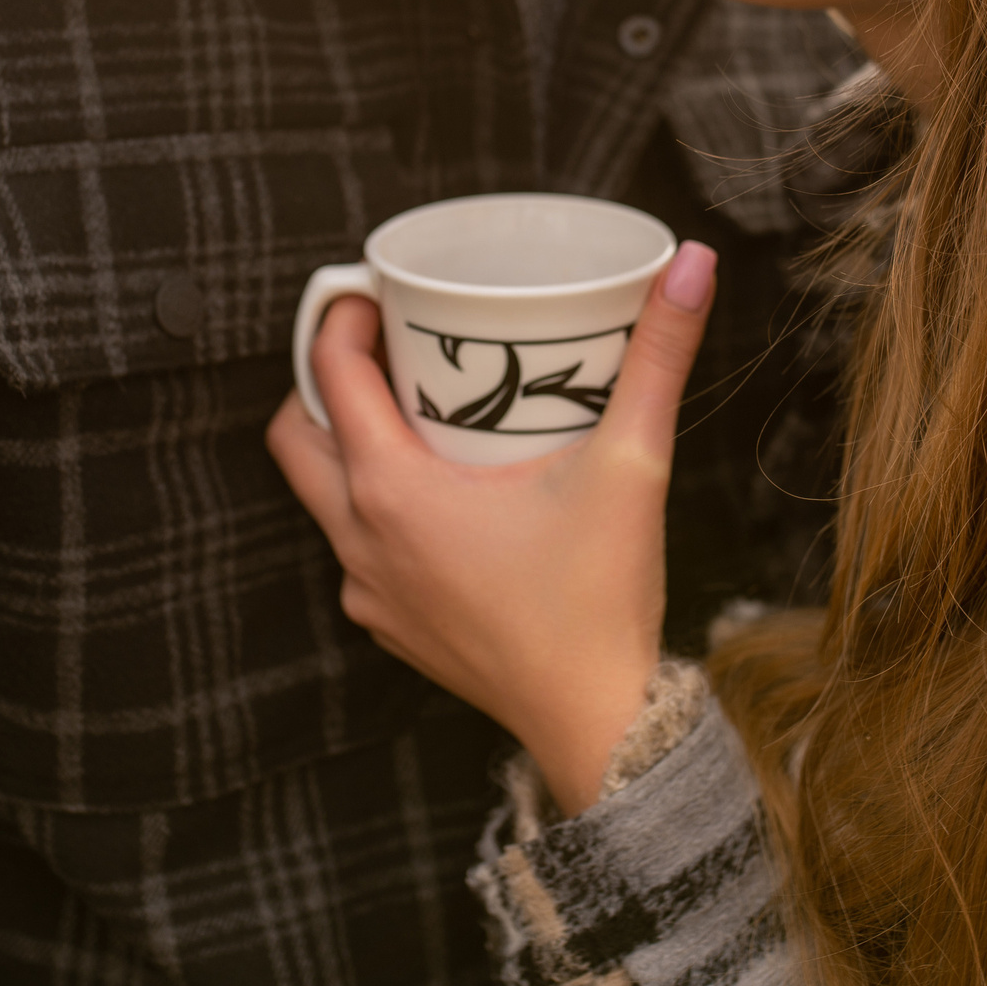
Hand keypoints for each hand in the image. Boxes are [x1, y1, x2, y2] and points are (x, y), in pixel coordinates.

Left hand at [267, 242, 717, 814]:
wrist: (598, 721)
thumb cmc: (600, 599)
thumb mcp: (631, 463)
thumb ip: (658, 358)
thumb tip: (689, 264)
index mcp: (392, 491)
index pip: (328, 375)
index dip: (341, 318)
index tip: (377, 291)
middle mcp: (360, 540)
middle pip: (296, 434)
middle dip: (326, 382)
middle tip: (388, 349)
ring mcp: (368, 590)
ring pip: (320, 495)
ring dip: (348, 446)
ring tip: (416, 411)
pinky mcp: (391, 625)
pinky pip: (355, 549)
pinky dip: (376, 508)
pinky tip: (440, 495)